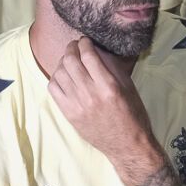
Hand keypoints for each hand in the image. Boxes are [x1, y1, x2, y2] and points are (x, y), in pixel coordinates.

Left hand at [47, 39, 153, 164]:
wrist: (126, 145)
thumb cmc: (132, 115)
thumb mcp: (129, 88)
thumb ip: (113, 68)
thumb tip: (98, 50)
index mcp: (108, 86)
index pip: (89, 56)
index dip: (84, 43)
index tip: (85, 41)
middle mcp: (90, 94)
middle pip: (70, 61)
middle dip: (71, 48)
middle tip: (75, 46)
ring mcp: (77, 105)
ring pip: (59, 73)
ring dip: (63, 62)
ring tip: (69, 60)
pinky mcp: (68, 114)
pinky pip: (53, 89)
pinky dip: (56, 77)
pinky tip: (64, 76)